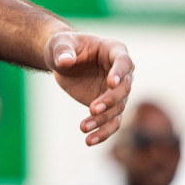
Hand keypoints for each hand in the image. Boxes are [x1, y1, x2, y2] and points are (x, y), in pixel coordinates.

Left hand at [44, 31, 132, 145]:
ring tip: (83, 127)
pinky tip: (89, 140)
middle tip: (92, 108)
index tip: (111, 83)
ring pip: (118, 109)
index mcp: (114, 50)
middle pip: (124, 88)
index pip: (123, 62)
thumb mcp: (59, 43)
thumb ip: (63, 50)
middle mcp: (121, 72)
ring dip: (103, 119)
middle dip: (110, 100)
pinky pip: (111, 122)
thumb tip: (65, 61)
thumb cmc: (63, 46)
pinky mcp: (108, 106)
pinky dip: (102, 133)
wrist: (61, 61)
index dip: (119, 72)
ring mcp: (116, 91)